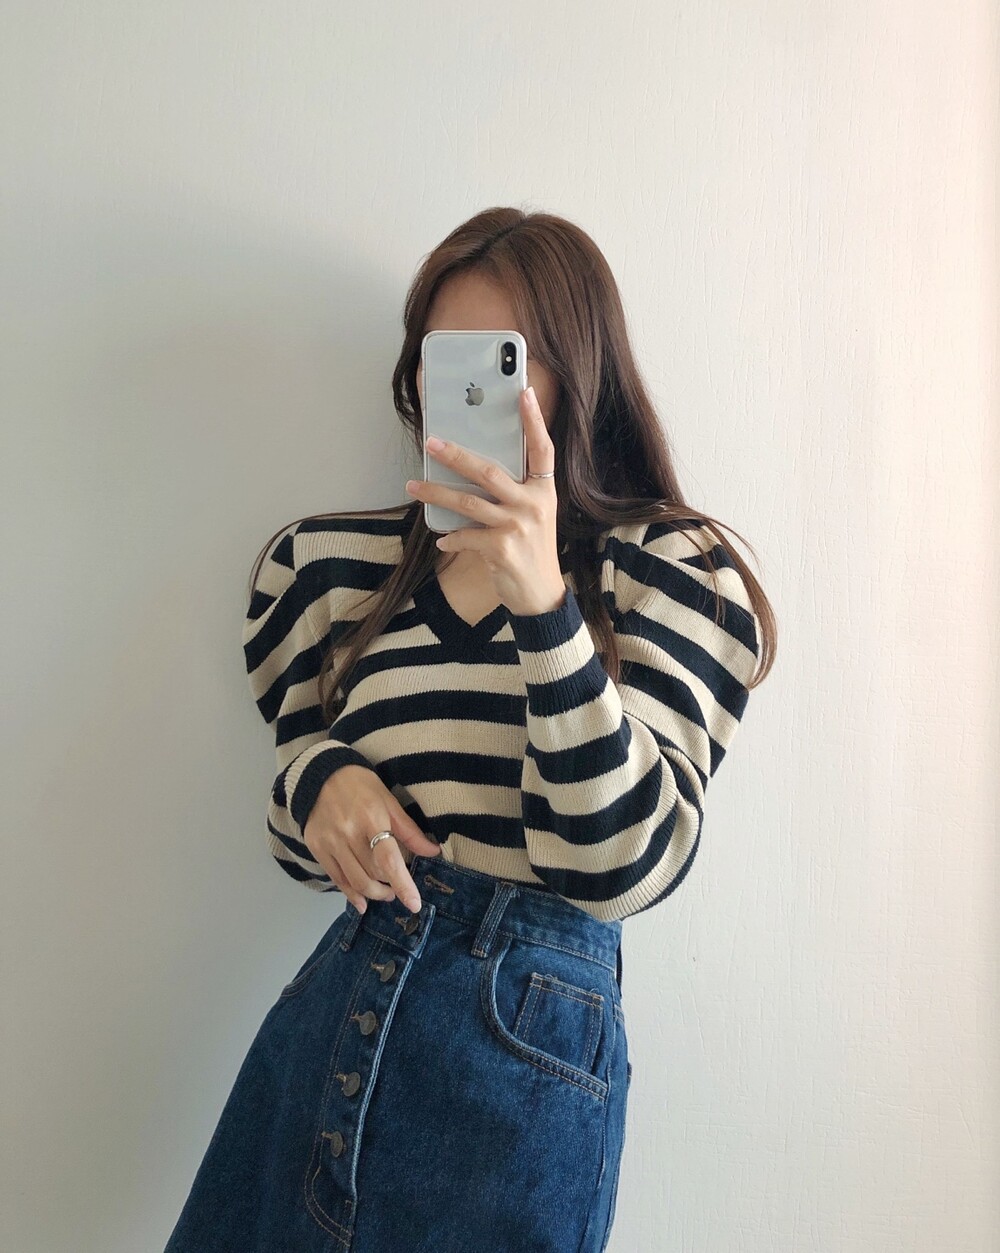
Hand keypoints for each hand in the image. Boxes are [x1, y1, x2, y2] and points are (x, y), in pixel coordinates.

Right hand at [302, 764, 441, 913]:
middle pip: (373, 874)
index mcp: (371, 818)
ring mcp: (330, 842)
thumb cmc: (360, 786)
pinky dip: (351, 894)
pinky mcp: (317, 848)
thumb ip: (409, 830)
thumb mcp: (388, 801)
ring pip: (355, 881)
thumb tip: (433, 852)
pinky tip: (361, 902)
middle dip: (390, 888)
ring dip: (373, 894)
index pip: (389, 859)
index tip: (414, 904)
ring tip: (384, 893)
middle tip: (397, 889)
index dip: (403, 884)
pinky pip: (337, 879)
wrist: (320, 775)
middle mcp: (348, 833)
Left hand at [405, 385, 566, 616]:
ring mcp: (518, 526)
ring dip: (436, 492)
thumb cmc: (530, 550)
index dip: (533, 421)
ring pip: (468, 502)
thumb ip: (513, 493)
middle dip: (456, 455)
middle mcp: (534, 505)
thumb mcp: (532, 516)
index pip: (543, 449)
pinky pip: (465, 535)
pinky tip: (442, 539)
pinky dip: (450, 537)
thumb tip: (471, 469)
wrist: (540, 595)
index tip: (522, 393)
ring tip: (414, 485)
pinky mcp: (502, 549)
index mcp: (544, 492)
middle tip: (431, 442)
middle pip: (489, 471)